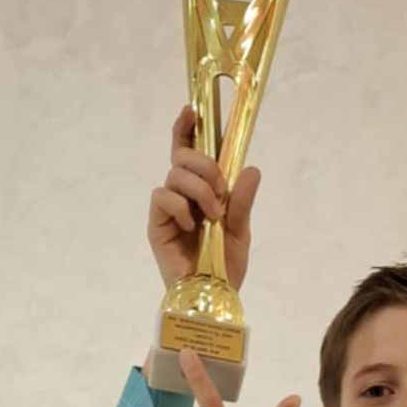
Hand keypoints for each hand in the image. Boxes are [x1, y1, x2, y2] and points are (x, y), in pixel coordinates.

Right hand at [146, 103, 262, 292]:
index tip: (191, 110)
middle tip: (220, 191)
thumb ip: (243, 201)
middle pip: (182, 155)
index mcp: (202, 190)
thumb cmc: (225, 265)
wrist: (214, 296)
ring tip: (213, 215)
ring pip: (175, 174)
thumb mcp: (241, 230)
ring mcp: (167, 208)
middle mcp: (182, 194)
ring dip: (199, 190)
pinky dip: (181, 207)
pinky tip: (192, 226)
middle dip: (205, 165)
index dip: (187, 128)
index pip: (189, 151)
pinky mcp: (156, 224)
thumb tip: (250, 169)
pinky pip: (162, 197)